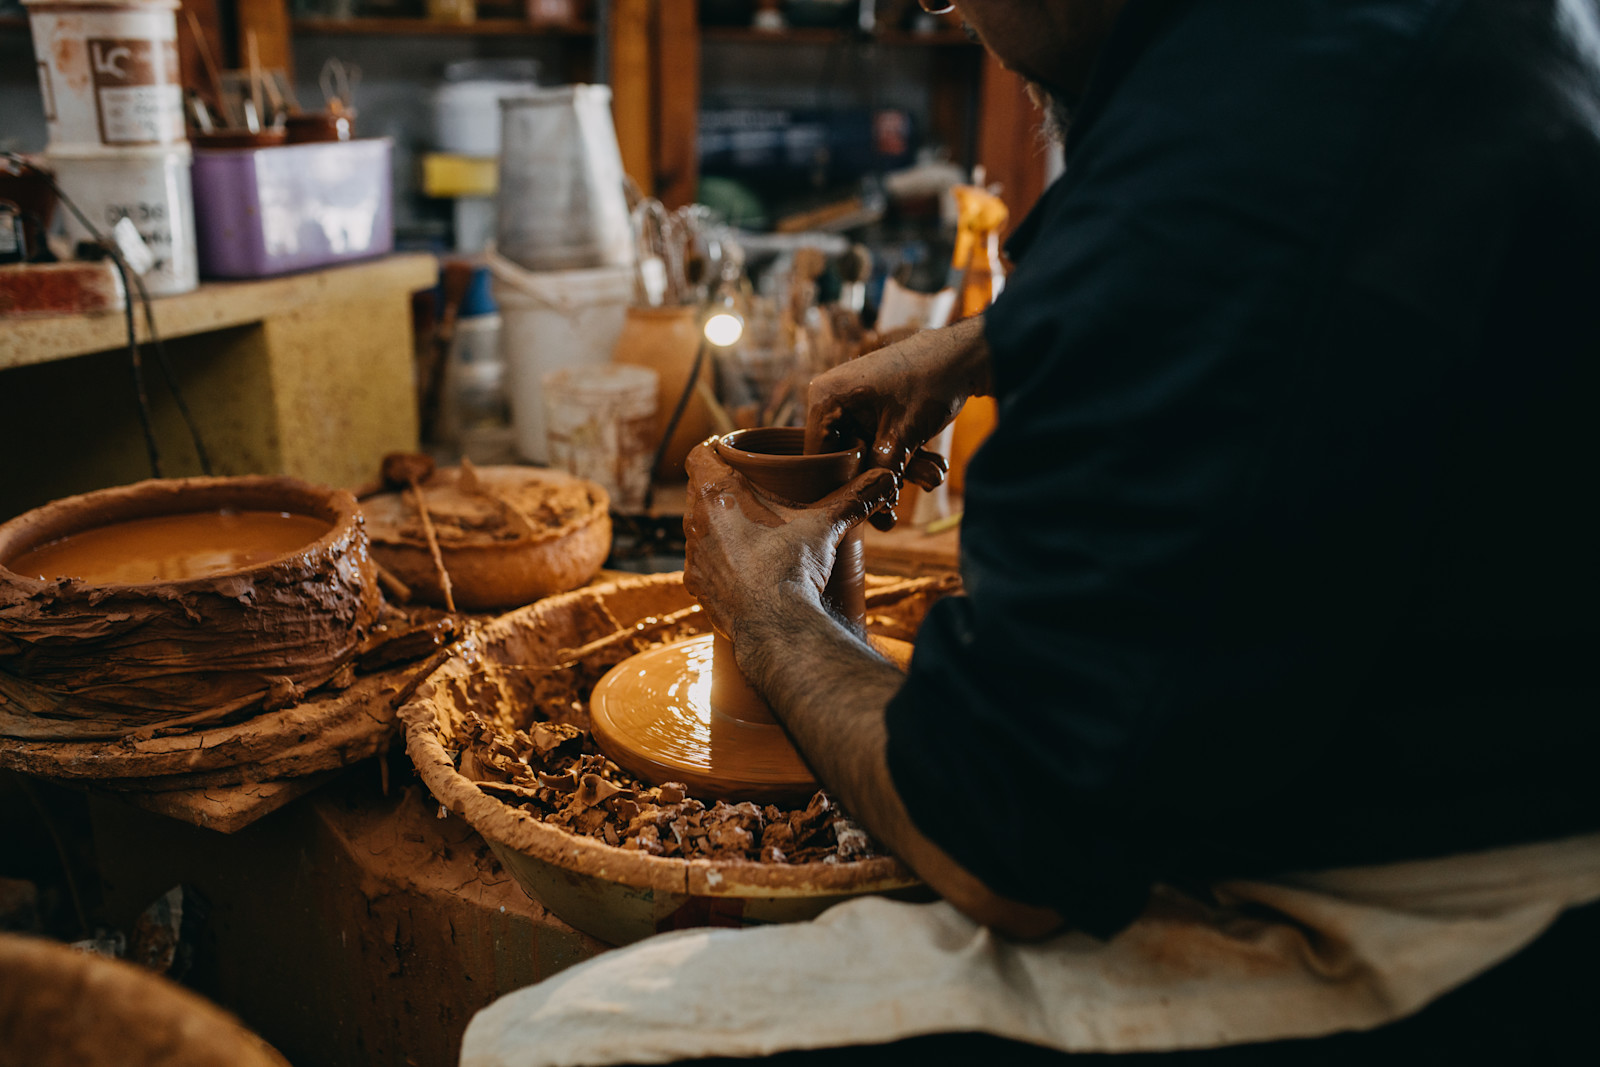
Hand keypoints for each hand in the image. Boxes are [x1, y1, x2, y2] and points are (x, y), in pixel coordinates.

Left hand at [682, 443, 896, 643]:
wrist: (775, 626)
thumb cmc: (791, 567)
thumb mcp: (825, 525)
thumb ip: (855, 498)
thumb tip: (887, 478)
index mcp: (717, 494)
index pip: (700, 453)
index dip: (716, 449)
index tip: (735, 454)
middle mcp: (695, 522)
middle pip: (700, 489)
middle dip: (724, 488)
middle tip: (752, 490)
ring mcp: (694, 557)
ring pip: (700, 527)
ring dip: (719, 525)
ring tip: (750, 529)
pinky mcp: (698, 587)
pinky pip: (704, 563)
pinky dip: (720, 560)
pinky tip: (744, 566)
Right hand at [805, 315, 989, 529]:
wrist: (966, 353)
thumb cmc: (931, 382)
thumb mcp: (902, 436)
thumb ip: (882, 472)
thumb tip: (877, 512)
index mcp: (826, 399)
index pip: (818, 457)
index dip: (842, 485)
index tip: (868, 505)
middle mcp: (833, 400)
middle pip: (845, 457)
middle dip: (882, 478)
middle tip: (907, 497)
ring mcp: (854, 403)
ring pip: (869, 452)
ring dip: (902, 469)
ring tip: (934, 475)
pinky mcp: (874, 407)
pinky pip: (881, 440)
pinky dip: (905, 454)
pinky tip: (934, 464)